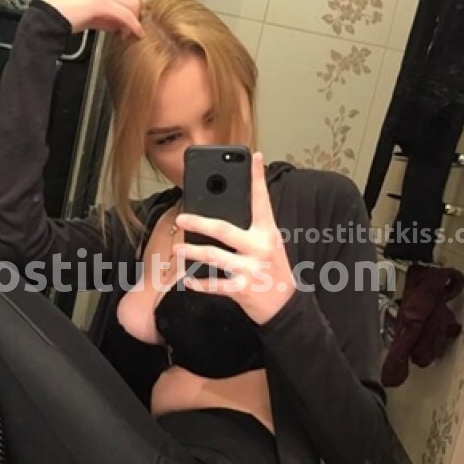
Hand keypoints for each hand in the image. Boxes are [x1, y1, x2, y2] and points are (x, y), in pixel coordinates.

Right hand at [43, 0, 143, 38]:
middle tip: (132, 27)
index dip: (135, 2)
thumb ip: (108, 12)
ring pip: (133, 4)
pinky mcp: (101, 2)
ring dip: (134, 21)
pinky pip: (126, 15)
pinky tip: (133, 34)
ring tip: (127, 33)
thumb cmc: (65, 14)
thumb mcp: (91, 9)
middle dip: (137, 12)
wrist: (49, 17)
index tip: (133, 16)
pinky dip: (133, 26)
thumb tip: (123, 23)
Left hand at [174, 152, 295, 324]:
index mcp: (268, 233)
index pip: (262, 201)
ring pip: (214, 257)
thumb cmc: (273, 270)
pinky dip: (199, 284)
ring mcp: (250, 269)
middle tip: (181, 218)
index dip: (258, 178)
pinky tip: (188, 280)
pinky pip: (215, 285)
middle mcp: (259, 248)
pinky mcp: (242, 289)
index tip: (253, 156)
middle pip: (224, 229)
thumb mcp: (270, 244)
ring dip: (192, 252)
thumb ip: (252, 228)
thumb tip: (223, 211)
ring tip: (178, 249)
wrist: (286, 307)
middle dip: (199, 223)